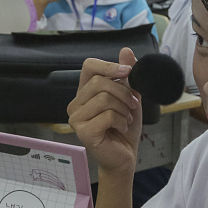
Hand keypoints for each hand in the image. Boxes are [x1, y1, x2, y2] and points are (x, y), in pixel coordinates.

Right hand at [67, 47, 141, 175]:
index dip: (109, 65)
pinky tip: (121, 128)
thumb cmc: (124, 128)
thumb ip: (127, 76)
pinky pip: (107, 116)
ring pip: (104, 98)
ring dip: (123, 109)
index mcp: (84, 92)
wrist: (125, 156)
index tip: (127, 72)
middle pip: (100, 82)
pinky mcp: (83, 132)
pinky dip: (121, 121)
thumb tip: (126, 51)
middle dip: (123, 92)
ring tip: (125, 119)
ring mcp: (76, 119)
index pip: (89, 66)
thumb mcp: (130, 97)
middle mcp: (76, 104)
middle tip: (132, 105)